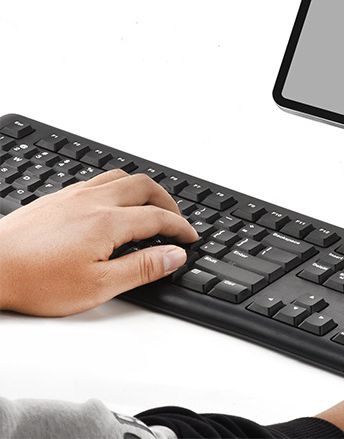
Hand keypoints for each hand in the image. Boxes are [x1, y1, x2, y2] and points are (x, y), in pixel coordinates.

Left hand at [0, 170, 198, 315]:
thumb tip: (174, 255)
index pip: (158, 218)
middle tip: (176, 219)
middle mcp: (94, 201)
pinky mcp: (57, 198)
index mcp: (108, 222)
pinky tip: (112, 201)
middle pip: (145, 188)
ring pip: (121, 177)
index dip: (179, 228)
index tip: (189, 237)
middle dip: (167, 202)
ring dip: (144, 189)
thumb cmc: (34, 281)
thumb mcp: (96, 286)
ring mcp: (74, 196)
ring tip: (151, 205)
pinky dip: (118, 186)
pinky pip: (98, 180)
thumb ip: (141, 268)